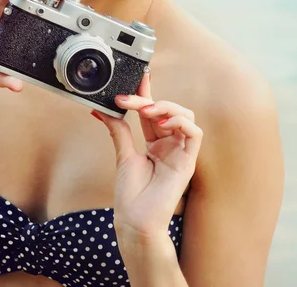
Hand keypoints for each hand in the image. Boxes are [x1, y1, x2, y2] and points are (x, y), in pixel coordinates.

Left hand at [91, 70, 202, 238]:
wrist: (135, 221)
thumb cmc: (131, 195)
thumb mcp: (122, 155)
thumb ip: (119, 131)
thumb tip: (102, 110)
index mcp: (156, 142)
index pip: (154, 111)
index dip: (148, 93)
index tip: (140, 76)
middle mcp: (170, 144)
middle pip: (168, 110)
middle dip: (150, 99)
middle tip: (129, 99)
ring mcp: (181, 151)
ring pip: (185, 115)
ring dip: (167, 107)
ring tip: (147, 110)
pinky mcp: (189, 160)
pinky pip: (194, 133)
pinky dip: (181, 122)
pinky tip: (164, 123)